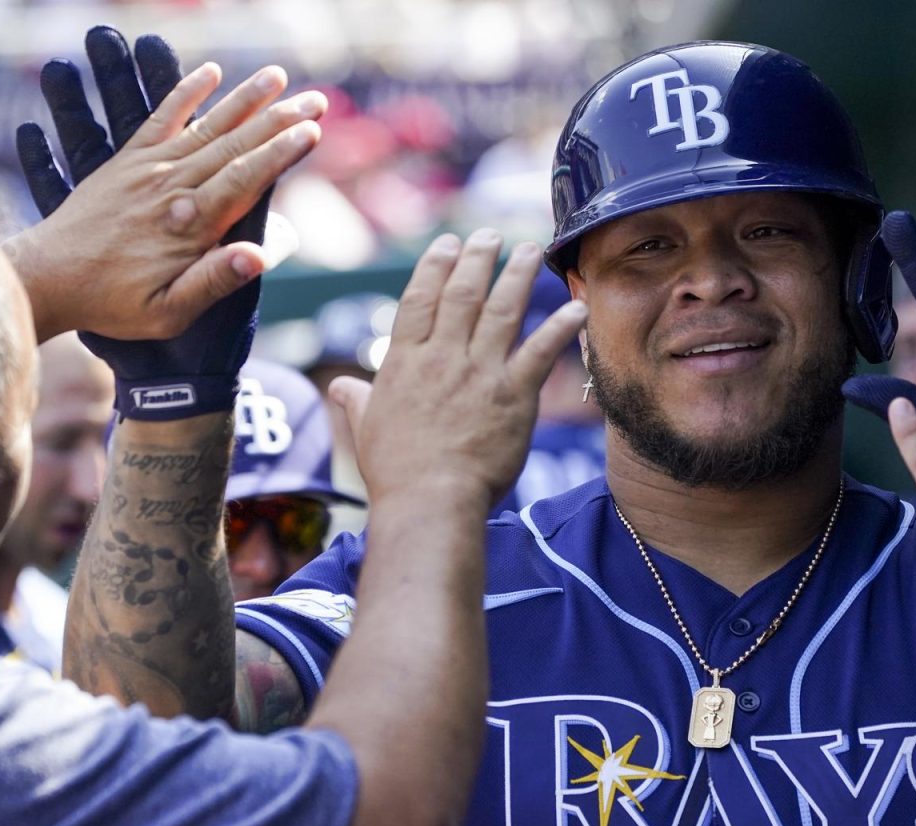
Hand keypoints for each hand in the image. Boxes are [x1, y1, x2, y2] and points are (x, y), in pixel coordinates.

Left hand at [6, 27, 323, 349]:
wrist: (45, 280)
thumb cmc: (113, 305)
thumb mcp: (169, 312)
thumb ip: (213, 282)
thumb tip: (259, 256)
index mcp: (189, 225)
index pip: (245, 179)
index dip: (280, 152)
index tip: (311, 131)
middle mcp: (171, 188)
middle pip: (235, 145)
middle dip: (278, 119)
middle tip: (316, 101)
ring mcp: (147, 170)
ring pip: (205, 126)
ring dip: (244, 99)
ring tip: (276, 76)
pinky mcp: (125, 162)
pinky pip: (158, 118)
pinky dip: (184, 93)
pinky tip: (209, 73)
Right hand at [329, 230, 587, 513]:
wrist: (430, 500)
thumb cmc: (395, 471)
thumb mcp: (365, 429)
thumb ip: (357, 399)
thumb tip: (339, 387)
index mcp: (405, 362)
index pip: (420, 299)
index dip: (436, 266)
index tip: (448, 244)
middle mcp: (442, 357)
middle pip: (462, 294)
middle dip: (478, 257)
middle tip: (491, 235)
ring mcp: (479, 373)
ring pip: (501, 310)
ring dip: (517, 276)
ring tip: (529, 251)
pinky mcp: (513, 395)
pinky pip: (541, 352)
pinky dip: (561, 327)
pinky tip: (576, 307)